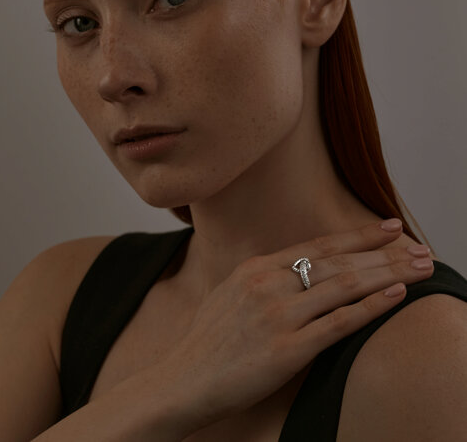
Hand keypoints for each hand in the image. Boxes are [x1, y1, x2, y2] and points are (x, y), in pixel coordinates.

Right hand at [161, 220, 433, 430]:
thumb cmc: (209, 338)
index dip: (357, 235)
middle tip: (420, 248)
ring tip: (420, 268)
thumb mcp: (231, 291)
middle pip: (339, 262)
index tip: (388, 227)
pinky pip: (339, 323)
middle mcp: (269, 285)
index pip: (318, 245)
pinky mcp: (287, 349)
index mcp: (256, 268)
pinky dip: (371, 308)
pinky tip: (395, 296)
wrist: (185, 378)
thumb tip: (298, 270)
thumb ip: (265, 277)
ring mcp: (279, 315)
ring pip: (345, 286)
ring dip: (389, 275)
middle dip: (385, 254)